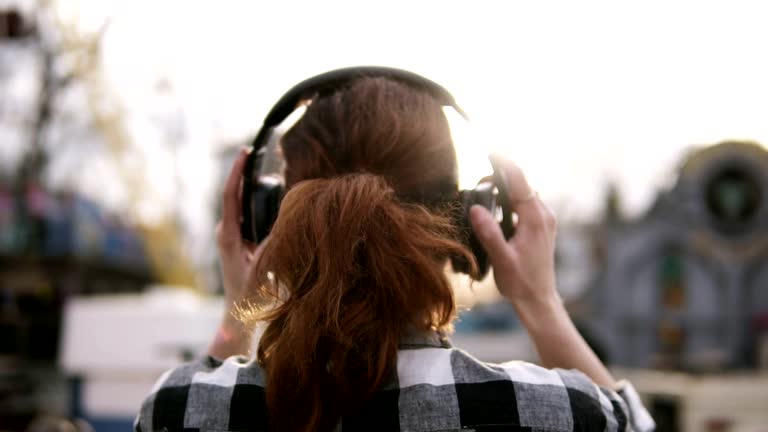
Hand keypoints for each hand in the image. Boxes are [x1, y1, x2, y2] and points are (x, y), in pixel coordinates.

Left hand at [210, 148, 260, 357]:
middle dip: (245, 171)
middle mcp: (225, 230)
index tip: (245, 152)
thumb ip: (274, 240)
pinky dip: (254, 199)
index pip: (230, 195)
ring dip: (250, 185)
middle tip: (258, 150)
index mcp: (228, 234)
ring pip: (239, 203)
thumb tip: (286, 216)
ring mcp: (230, 234)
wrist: (238, 313)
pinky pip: (244, 212)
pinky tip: (266, 192)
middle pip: (234, 193)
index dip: (237, 172)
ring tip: (263, 165)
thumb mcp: (265, 264)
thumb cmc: (250, 293)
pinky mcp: (236, 238)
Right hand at [469, 156, 559, 310]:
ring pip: (524, 194)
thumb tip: (476, 208)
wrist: (539, 299)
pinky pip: (526, 204)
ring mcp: (545, 220)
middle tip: (479, 179)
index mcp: (536, 218)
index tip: (491, 150)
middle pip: (522, 184)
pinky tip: (498, 209)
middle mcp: (544, 215)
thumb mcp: (501, 259)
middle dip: (501, 176)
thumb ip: (489, 233)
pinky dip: (512, 200)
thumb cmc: (521, 282)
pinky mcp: (542, 226)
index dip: (505, 164)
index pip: (520, 181)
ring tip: (486, 190)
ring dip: (507, 188)